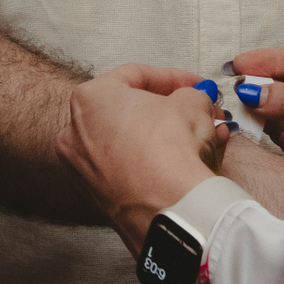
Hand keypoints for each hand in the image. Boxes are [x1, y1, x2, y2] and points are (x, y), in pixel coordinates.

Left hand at [57, 65, 228, 253]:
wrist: (166, 207)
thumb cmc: (168, 148)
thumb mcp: (192, 102)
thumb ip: (190, 95)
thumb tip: (193, 102)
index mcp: (90, 97)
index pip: (136, 76)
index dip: (174, 78)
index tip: (195, 85)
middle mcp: (77, 131)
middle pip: (132, 112)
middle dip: (172, 111)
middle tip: (197, 111)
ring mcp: (83, 169)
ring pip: (135, 143)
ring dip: (171, 138)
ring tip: (206, 138)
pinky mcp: (99, 198)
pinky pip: (132, 169)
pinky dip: (158, 163)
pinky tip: (189, 163)